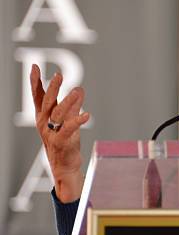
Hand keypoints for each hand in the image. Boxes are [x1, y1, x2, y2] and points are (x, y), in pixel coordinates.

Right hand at [30, 64, 89, 202]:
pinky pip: (69, 130)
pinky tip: (87, 114)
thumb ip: (73, 106)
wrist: (65, 167)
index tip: (35, 67)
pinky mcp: (60, 143)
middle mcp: (44, 124)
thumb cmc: (65, 143)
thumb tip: (79, 89)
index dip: (36, 82)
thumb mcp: (68, 121)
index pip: (38, 97)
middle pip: (47, 102)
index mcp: (44, 117)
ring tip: (77, 90)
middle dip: (52, 88)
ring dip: (68, 101)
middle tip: (59, 75)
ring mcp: (51, 134)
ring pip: (58, 114)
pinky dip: (78, 121)